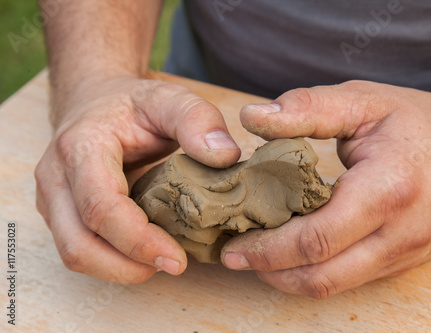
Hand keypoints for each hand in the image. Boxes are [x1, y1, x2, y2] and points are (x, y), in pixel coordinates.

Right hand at [35, 77, 240, 282]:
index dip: (137, 240)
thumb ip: (198, 119)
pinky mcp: (59, 211)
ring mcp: (52, 197)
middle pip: (79, 243)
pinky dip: (112, 260)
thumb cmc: (133, 104)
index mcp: (81, 146)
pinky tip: (144, 252)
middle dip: (127, 266)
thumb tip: (225, 157)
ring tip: (161, 260)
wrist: (95, 100)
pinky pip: (79, 248)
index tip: (177, 259)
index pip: (101, 206)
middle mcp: (57, 176)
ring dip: (119, 268)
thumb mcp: (170, 98)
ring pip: (74, 253)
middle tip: (174, 265)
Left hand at [221, 80, 430, 297]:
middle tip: (235, 256)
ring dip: (289, 278)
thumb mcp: (364, 100)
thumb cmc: (420, 121)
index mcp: (388, 189)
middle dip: (270, 271)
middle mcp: (400, 232)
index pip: (316, 238)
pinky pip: (352, 278)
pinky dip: (316, 272)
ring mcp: (406, 253)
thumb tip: (252, 116)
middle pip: (322, 275)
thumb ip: (307, 108)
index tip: (232, 245)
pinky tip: (294, 253)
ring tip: (258, 257)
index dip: (267, 248)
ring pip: (335, 286)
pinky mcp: (405, 260)